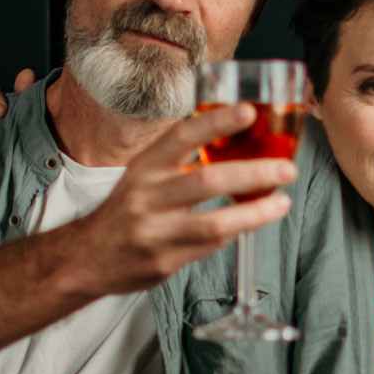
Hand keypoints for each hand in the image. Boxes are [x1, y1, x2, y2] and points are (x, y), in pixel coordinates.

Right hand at [65, 102, 295, 295]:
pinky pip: (209, 246)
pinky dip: (236, 232)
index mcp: (143, 167)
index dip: (216, 122)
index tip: (248, 111)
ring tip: (282, 202)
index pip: (181, 137)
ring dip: (254, 212)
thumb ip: (180, 163)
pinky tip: (254, 222)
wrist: (87, 258)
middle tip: (286, 168)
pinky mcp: (163, 262)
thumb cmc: (127, 211)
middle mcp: (146, 197)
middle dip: (253, 172)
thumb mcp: (143, 176)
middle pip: (206, 180)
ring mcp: (154, 232)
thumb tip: (236, 143)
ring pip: (214, 223)